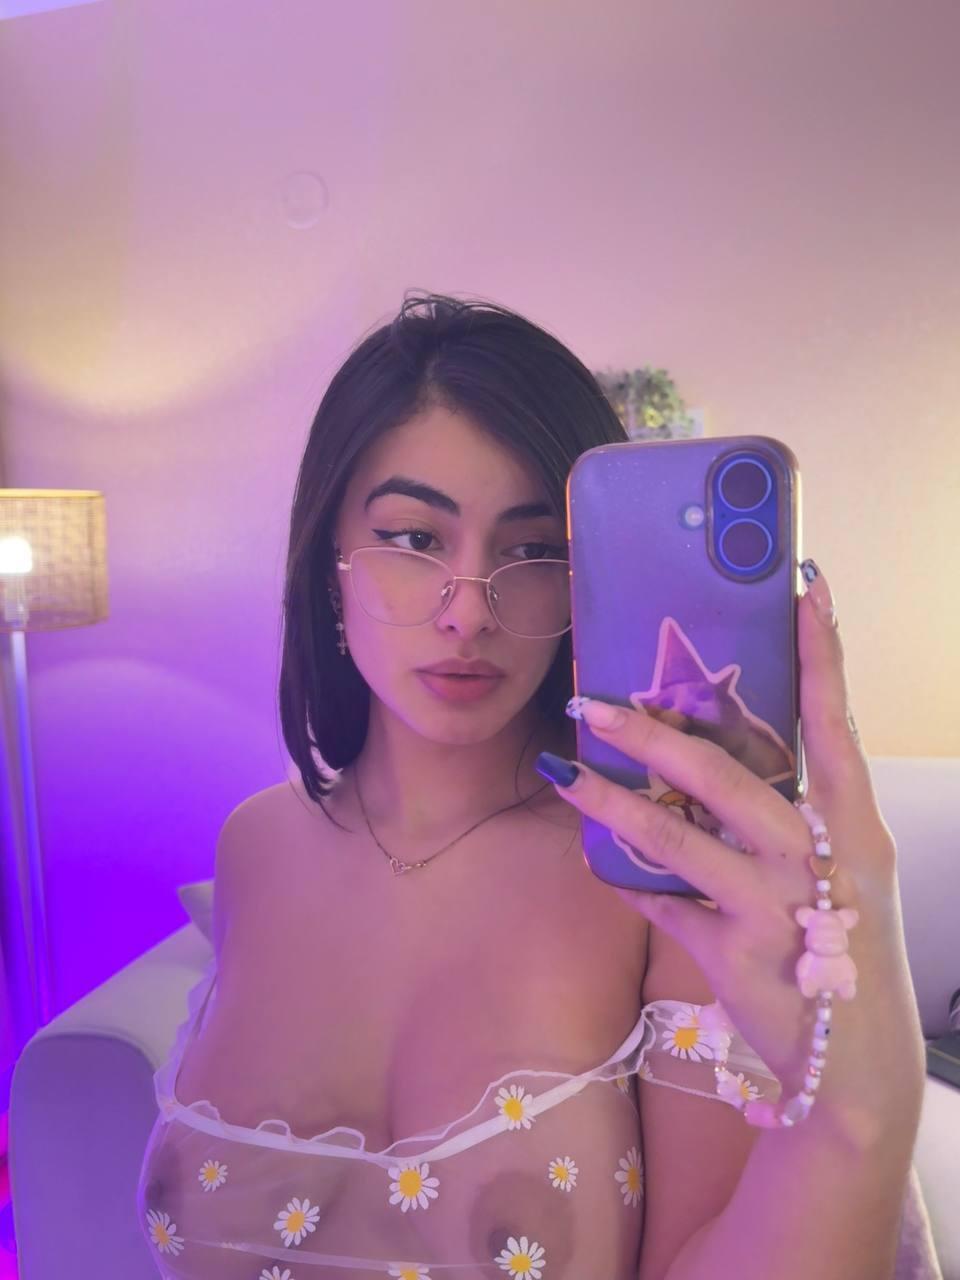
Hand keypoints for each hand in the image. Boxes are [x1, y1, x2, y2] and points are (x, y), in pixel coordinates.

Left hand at [543, 563, 926, 1144]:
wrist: (853, 1064)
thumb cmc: (843, 953)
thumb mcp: (839, 879)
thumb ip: (785, 826)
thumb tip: (711, 782)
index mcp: (851, 823)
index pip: (834, 720)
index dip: (822, 652)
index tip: (803, 585)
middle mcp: (816, 855)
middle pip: (723, 774)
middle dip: (651, 734)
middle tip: (593, 700)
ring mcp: (776, 904)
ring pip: (674, 836)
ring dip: (611, 800)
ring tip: (564, 771)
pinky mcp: (736, 950)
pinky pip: (664, 904)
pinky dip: (630, 883)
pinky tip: (596, 864)